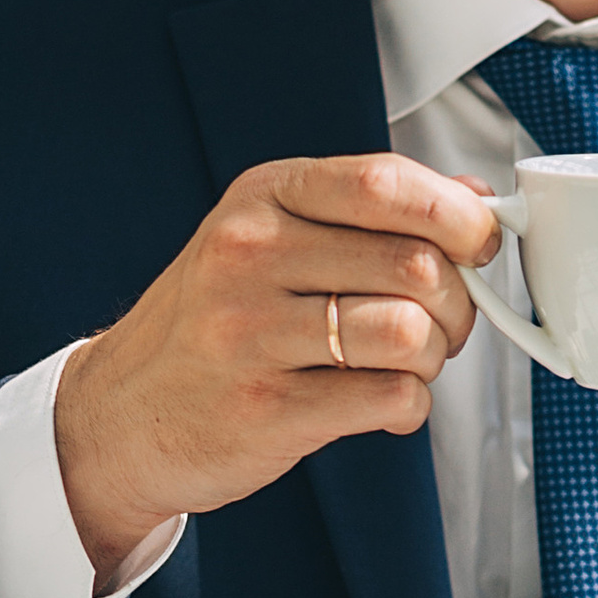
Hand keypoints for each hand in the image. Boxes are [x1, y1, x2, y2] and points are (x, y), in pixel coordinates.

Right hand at [55, 153, 501, 571]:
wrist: (119, 414)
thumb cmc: (210, 325)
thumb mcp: (270, 240)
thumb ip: (369, 215)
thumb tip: (473, 198)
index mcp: (262, 200)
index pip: (384, 183)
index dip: (457, 214)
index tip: (478, 241)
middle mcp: (251, 257)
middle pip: (415, 264)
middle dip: (458, 301)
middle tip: (444, 323)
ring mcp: (252, 335)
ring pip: (409, 332)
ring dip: (434, 357)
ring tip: (408, 364)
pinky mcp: (266, 411)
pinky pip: (389, 398)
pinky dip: (408, 406)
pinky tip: (382, 404)